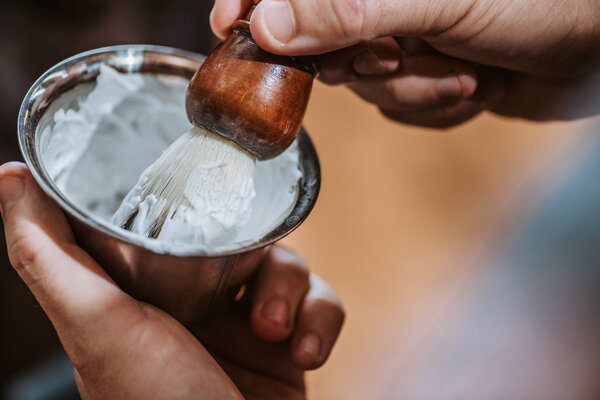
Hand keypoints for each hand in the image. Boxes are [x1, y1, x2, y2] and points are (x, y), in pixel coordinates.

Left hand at [0, 162, 343, 399]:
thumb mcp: (97, 326)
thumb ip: (50, 255)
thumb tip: (9, 176)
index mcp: (153, 293)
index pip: (177, 225)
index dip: (193, 206)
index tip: (205, 197)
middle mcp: (201, 305)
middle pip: (243, 238)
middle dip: (256, 256)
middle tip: (246, 285)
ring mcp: (248, 325)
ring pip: (289, 266)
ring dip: (291, 293)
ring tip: (275, 332)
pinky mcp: (290, 345)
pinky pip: (322, 304)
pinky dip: (321, 321)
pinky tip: (303, 353)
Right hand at [210, 0, 599, 126]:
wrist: (599, 53)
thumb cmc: (543, 1)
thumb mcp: (439, 0)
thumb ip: (349, 8)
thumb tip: (269, 24)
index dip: (257, 4)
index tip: (228, 26)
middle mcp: (383, 2)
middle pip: (323, 42)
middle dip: (363, 61)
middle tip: (394, 57)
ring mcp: (404, 38)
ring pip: (366, 86)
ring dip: (414, 88)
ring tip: (465, 71)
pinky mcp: (424, 75)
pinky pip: (399, 107)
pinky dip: (435, 106)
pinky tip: (474, 87)